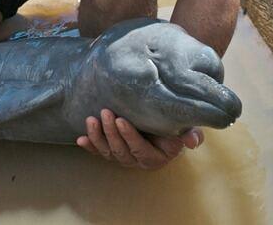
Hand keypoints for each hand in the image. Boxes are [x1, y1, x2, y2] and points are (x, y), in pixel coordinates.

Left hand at [76, 109, 202, 168]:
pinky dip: (89, 145)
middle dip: (111, 132)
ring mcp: (123, 157)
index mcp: (156, 158)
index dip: (129, 136)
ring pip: (108, 152)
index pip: (140, 150)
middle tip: (105, 113)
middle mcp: (137, 160)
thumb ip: (191, 134)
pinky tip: (80, 139)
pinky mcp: (112, 151)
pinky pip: (98, 151)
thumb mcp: (187, 129)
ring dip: (98, 136)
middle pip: (121, 151)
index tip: (121, 120)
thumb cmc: (175, 126)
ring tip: (91, 119)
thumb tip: (192, 141)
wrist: (164, 125)